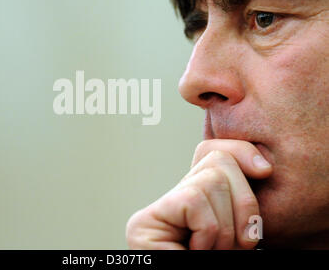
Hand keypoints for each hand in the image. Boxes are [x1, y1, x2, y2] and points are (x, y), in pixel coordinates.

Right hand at [126, 140, 272, 249]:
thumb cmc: (214, 263)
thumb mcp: (241, 233)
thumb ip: (240, 202)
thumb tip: (262, 166)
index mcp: (194, 200)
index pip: (214, 152)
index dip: (241, 152)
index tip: (265, 170)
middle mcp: (170, 200)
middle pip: (217, 162)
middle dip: (241, 204)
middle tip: (234, 242)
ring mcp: (154, 211)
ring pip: (210, 182)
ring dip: (226, 227)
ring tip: (212, 251)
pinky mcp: (144, 223)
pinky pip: (197, 204)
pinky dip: (208, 233)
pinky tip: (195, 251)